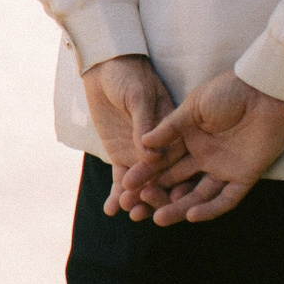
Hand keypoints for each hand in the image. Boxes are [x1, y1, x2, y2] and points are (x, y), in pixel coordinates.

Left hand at [81, 54, 175, 220]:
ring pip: (143, 184)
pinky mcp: (122, 157)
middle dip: (156, 197)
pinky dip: (115, 193)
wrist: (105, 70)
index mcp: (175, 132)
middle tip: (145, 212)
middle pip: (163, 179)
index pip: (179, 161)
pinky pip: (120, 179)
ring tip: (127, 212)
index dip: (178, 181)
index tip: (173, 199)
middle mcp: (162, 149)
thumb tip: (150, 155)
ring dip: (136, 199)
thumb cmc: (128, 76)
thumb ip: (144, 124)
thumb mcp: (138, 96)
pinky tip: (110, 210)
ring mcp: (142, 156)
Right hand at [136, 70, 283, 224]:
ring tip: (159, 219)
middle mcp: (204, 157)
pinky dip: (210, 209)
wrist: (264, 91)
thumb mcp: (193, 108)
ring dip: (179, 207)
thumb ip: (170, 128)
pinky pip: (226, 199)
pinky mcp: (244, 177)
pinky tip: (191, 216)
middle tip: (134, 206)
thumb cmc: (228, 92)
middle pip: (176, 181)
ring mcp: (224, 168)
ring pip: (198, 195)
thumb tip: (143, 144)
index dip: (145, 173)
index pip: (163, 161)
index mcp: (190, 140)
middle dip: (156, 194)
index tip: (125, 183)